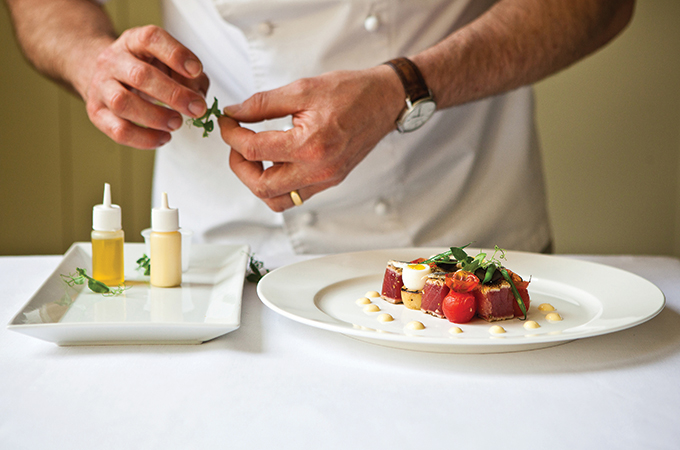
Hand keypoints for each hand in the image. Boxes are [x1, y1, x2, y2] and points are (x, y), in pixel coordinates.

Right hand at [81, 25, 208, 148]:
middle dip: (174, 95)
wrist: (106, 76)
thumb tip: (198, 98)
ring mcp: (101, 87)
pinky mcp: (97, 113)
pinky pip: (119, 130)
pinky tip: (164, 137)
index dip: (175, 54)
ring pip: (123, 103)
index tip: (196, 70)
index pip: (151, 39)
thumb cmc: (146, 70)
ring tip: (177, 122)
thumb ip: (191, 77)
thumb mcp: (169, 63)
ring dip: (156, 117)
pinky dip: (145, 138)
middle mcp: (113, 61)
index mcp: (133, 42)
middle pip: (140, 75)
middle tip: (196, 108)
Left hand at [218, 65, 403, 210]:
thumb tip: (234, 113)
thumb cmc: (351, 92)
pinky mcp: (329, 181)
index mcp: (310, 144)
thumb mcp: (302, 89)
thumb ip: (263, 104)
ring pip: (276, 200)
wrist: (384, 102)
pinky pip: (294, 196)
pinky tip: (274, 162)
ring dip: (257, 181)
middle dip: (239, 164)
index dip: (232, 135)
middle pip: (261, 186)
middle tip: (236, 143)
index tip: (228, 122)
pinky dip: (277, 185)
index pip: (255, 150)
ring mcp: (324, 179)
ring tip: (254, 156)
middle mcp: (318, 169)